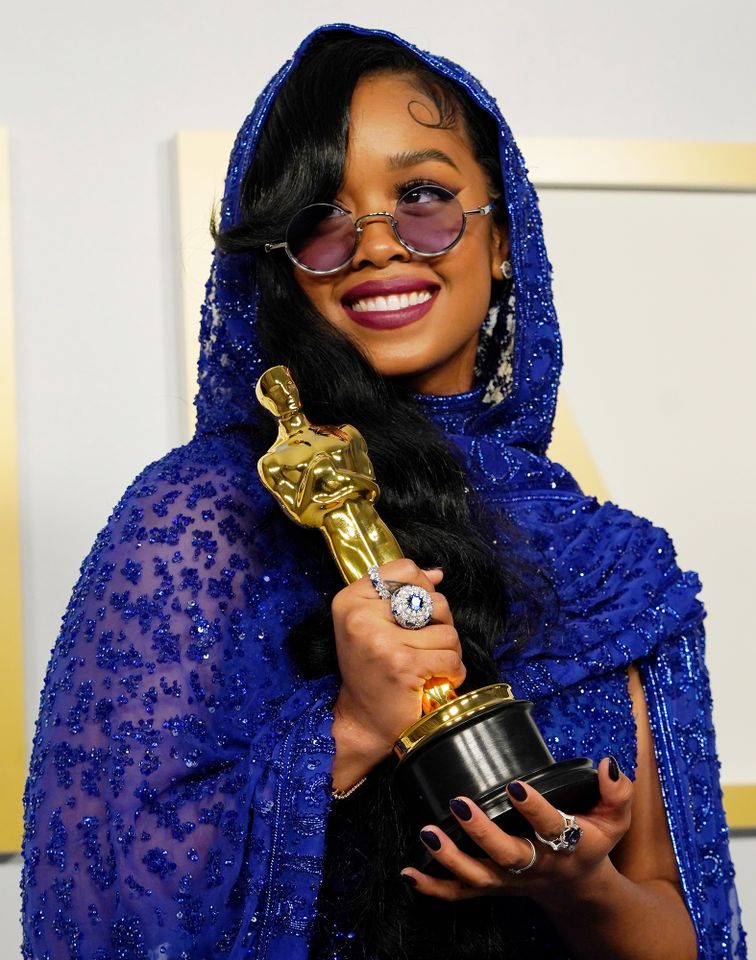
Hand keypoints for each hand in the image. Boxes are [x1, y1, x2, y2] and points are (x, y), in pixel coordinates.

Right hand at [331, 560, 464, 777]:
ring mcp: (381, 641)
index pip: (404, 569)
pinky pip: (451, 656)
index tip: (418, 612)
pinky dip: (453, 671)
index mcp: (350, 600)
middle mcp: (360, 617)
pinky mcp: (404, 665)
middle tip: (426, 645)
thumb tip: (435, 573)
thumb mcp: (372, 624)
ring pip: (447, 630)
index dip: (422, 587)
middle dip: (440, 624)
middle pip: (432, 599)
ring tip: (431, 664)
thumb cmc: (371, 670)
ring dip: (449, 651)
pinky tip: (438, 679)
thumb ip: (400, 593)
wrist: (362, 721)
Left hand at [401, 757, 631, 906]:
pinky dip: (433, 887)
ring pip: (478, 877)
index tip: (517, 785)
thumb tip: (607, 764)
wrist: (579, 889)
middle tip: (460, 803)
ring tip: (427, 832)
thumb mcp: (615, 819)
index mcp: (568, 846)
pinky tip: (409, 873)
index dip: (534, 808)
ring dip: (450, 858)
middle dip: (482, 831)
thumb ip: (617, 792)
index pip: (550, 826)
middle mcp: (536, 866)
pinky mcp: (492, 887)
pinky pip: (460, 893)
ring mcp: (510, 880)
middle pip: (508, 856)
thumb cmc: (593, 844)